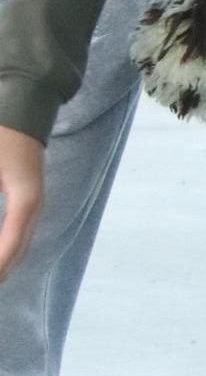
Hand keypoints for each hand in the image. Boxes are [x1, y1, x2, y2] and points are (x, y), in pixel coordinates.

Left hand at [0, 126, 43, 279]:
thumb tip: (2, 223)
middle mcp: (33, 204)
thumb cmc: (3, 131)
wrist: (24, 104)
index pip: (11, 245)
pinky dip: (5, 248)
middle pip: (16, 250)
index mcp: (26, 200)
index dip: (1, 267)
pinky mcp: (24, 197)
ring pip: (17, 244)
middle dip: (1, 271)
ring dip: (4, 263)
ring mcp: (31, 201)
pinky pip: (15, 232)